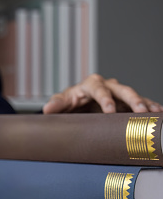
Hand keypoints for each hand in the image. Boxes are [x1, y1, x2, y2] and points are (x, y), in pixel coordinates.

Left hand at [43, 74, 162, 113]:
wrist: (77, 104)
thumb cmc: (70, 102)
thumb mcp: (62, 102)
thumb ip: (57, 104)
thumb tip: (47, 109)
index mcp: (90, 84)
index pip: (98, 89)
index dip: (105, 99)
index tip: (110, 110)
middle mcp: (107, 86)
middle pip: (122, 90)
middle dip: (132, 99)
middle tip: (139, 111)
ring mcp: (118, 94)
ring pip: (134, 96)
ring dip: (144, 104)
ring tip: (153, 113)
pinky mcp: (126, 102)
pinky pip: (141, 104)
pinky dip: (150, 107)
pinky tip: (158, 114)